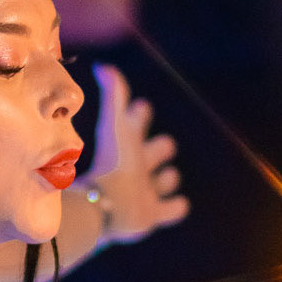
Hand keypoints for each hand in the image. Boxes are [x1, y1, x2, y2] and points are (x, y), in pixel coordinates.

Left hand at [85, 64, 188, 245]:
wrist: (107, 206)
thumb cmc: (113, 163)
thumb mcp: (116, 127)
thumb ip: (114, 97)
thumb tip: (103, 66)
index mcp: (128, 145)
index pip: (135, 124)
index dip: (139, 117)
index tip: (139, 108)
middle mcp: (137, 167)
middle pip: (154, 152)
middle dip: (158, 149)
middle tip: (162, 146)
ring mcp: (146, 191)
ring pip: (164, 181)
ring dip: (167, 179)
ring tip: (165, 178)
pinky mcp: (153, 215)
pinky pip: (169, 210)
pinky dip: (175, 207)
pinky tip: (178, 204)